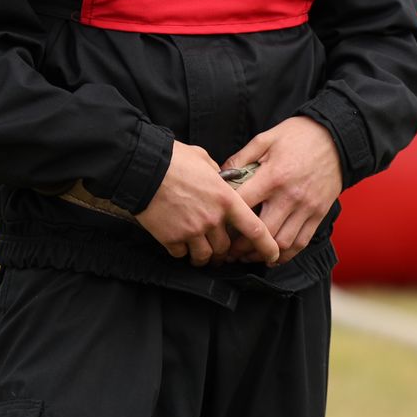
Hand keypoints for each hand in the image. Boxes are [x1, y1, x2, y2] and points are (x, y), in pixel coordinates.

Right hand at [137, 141, 277, 267]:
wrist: (144, 169)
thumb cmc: (174, 160)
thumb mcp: (204, 160)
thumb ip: (217, 175)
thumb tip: (220, 178)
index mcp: (226, 199)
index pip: (254, 228)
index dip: (267, 246)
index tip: (272, 255)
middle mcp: (212, 219)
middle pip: (225, 246)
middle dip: (223, 249)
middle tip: (219, 249)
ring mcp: (192, 231)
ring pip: (204, 256)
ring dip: (203, 256)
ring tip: (197, 252)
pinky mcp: (171, 238)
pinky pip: (181, 254)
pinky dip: (180, 251)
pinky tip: (177, 241)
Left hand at [224, 117, 342, 265]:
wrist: (336, 138)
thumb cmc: (298, 136)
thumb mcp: (266, 138)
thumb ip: (242, 158)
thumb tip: (221, 175)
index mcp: (273, 176)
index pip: (244, 204)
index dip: (227, 217)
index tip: (218, 224)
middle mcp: (290, 196)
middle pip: (263, 231)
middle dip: (242, 246)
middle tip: (229, 250)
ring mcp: (306, 207)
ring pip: (282, 242)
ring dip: (263, 254)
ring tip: (248, 255)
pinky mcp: (319, 214)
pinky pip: (302, 242)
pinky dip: (286, 254)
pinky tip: (273, 256)